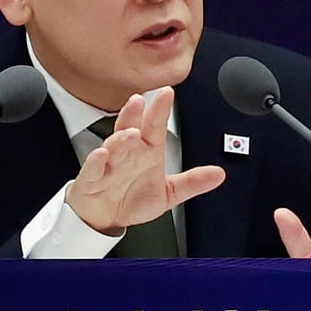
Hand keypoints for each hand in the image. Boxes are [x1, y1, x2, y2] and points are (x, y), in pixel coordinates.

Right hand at [65, 86, 225, 234]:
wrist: (106, 218)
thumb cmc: (133, 198)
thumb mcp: (169, 192)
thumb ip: (192, 182)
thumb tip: (219, 174)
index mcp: (146, 151)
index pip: (154, 126)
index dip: (160, 110)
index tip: (168, 93)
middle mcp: (128, 153)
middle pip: (130, 128)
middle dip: (133, 114)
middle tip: (140, 101)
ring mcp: (109, 164)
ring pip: (113, 146)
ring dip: (120, 139)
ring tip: (130, 133)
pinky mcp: (92, 179)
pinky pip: (93, 168)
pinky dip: (96, 161)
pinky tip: (102, 154)